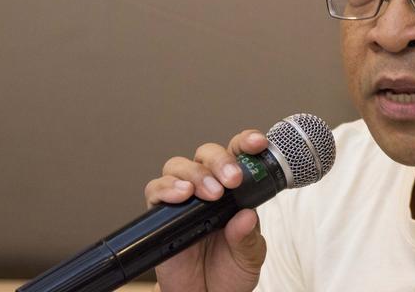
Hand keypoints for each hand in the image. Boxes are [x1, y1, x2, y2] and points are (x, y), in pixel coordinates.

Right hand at [144, 130, 269, 291]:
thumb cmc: (229, 272)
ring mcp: (183, 200)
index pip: (238, 154)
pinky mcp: (160, 216)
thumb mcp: (250, 256)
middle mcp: (208, 188)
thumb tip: (246, 216)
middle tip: (233, 180)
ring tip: (211, 194)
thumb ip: (248, 237)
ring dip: (196, 174)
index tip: (258, 143)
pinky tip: (182, 195)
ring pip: (179, 165)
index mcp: (235, 190)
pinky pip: (155, 191)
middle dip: (221, 160)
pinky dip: (167, 188)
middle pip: (207, 154)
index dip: (246, 142)